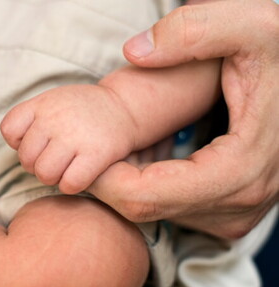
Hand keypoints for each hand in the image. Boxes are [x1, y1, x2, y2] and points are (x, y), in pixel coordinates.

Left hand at [1, 84, 135, 193]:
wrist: (124, 106)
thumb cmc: (81, 111)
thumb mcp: (52, 102)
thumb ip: (29, 120)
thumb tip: (17, 149)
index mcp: (41, 104)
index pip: (9, 130)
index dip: (18, 142)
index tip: (37, 141)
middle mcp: (55, 118)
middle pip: (26, 158)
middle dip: (37, 165)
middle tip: (54, 159)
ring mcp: (74, 136)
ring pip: (44, 174)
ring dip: (53, 178)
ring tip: (64, 168)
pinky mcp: (96, 153)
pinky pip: (69, 184)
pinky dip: (71, 185)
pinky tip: (79, 175)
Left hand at [88, 0, 278, 238]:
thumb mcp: (250, 26)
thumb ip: (193, 31)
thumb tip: (135, 52)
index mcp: (239, 169)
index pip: (143, 196)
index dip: (101, 176)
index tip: (82, 148)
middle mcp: (240, 203)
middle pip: (144, 210)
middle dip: (107, 180)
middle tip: (90, 144)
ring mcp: (238, 212)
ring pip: (156, 213)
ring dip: (125, 184)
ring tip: (116, 144)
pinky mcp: (232, 211)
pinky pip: (172, 210)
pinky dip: (146, 187)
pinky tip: (143, 155)